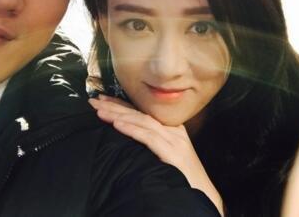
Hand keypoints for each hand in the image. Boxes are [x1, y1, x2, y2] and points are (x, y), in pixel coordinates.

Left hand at [88, 95, 224, 215]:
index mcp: (172, 130)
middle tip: (94, 101)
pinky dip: (132, 130)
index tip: (102, 101)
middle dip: (115, 106)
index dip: (122, 105)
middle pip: (140, 114)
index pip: (143, 113)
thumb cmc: (183, 180)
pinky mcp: (173, 154)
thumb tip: (126, 140)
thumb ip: (152, 146)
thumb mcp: (167, 157)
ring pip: (143, 122)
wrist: (204, 196)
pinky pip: (149, 138)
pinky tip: (118, 125)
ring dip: (119, 115)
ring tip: (100, 111)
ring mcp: (175, 141)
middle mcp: (174, 131)